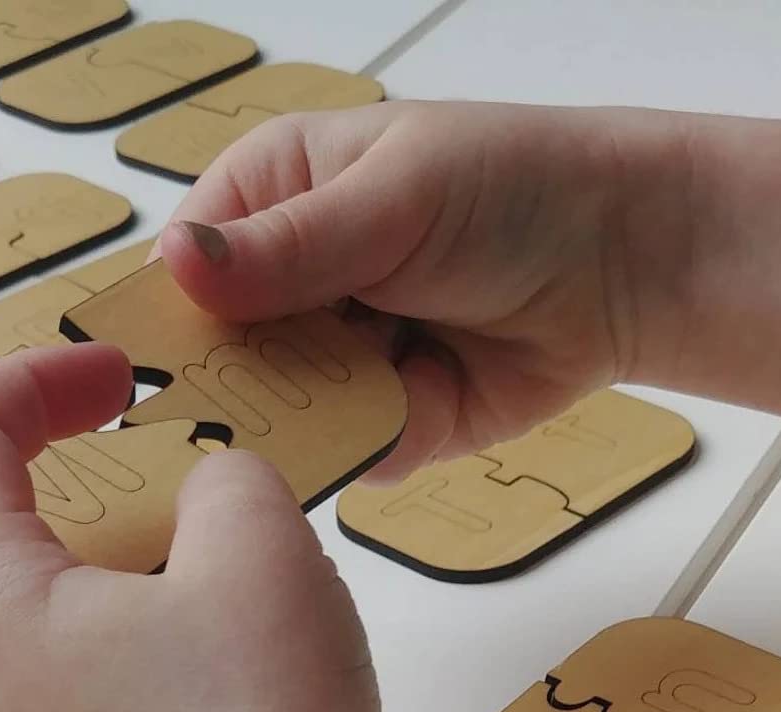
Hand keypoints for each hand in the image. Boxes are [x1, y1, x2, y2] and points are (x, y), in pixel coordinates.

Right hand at [158, 100, 690, 479]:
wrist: (628, 264)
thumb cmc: (515, 192)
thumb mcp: (394, 199)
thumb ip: (289, 245)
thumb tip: (179, 264)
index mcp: (275, 199)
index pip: (183, 270)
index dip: (167, 324)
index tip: (152, 377)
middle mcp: (295, 284)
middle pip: (223, 357)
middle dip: (240, 386)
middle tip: (258, 401)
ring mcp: (340, 357)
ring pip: (285, 415)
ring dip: (318, 416)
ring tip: (367, 384)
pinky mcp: (386, 417)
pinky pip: (352, 449)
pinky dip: (380, 438)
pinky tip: (424, 399)